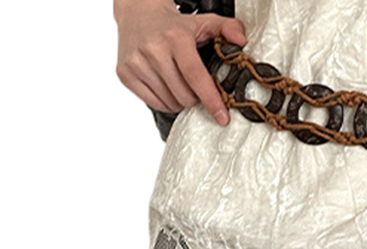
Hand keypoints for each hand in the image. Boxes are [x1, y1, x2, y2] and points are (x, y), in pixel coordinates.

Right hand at [114, 0, 246, 124]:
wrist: (137, 12)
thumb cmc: (173, 24)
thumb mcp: (203, 22)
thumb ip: (227, 28)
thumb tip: (242, 41)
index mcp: (175, 38)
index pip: (196, 77)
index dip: (211, 100)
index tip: (223, 117)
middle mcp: (153, 49)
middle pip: (184, 96)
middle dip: (195, 99)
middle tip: (196, 89)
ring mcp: (136, 62)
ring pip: (170, 103)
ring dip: (180, 101)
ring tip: (180, 85)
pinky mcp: (125, 73)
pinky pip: (154, 103)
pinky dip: (165, 102)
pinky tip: (167, 87)